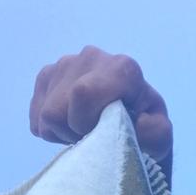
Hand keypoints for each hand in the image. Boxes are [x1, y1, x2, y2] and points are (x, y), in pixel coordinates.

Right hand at [29, 46, 172, 182]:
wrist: (130, 128)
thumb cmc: (146, 132)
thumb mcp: (159, 139)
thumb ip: (154, 134)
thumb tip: (137, 123)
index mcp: (121, 68)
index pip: (82, 93)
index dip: (84, 122)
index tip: (99, 132)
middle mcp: (91, 56)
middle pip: (58, 109)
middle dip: (74, 131)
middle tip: (95, 135)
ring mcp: (65, 64)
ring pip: (45, 114)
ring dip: (64, 132)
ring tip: (87, 131)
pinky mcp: (46, 77)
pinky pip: (36, 115)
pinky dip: (51, 130)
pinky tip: (72, 127)